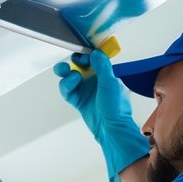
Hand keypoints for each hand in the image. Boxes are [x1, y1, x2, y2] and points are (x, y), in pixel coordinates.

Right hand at [53, 49, 149, 181]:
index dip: (84, 55)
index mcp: (105, 74)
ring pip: (70, 77)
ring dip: (66, 75)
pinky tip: (68, 87)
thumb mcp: (111, 83)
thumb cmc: (116, 108)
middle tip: (67, 64)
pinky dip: (65, 87)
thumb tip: (95, 52)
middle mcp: (95, 80)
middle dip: (71, 63)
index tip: (79, 56)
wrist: (111, 129)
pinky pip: (67, 91)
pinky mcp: (78, 101)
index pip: (92, 59)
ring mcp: (86, 90)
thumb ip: (102, 67)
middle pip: (78, 66)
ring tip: (70, 76)